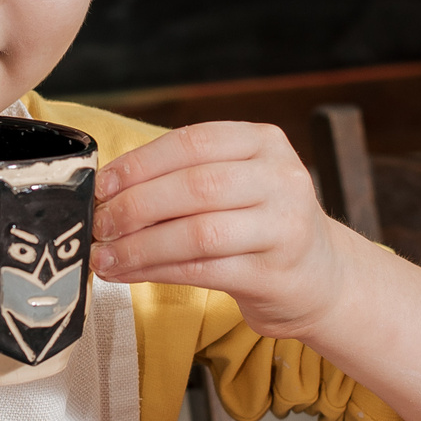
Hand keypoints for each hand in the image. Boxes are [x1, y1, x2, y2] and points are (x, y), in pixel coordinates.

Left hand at [92, 121, 349, 338]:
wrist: (321, 277)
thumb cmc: (261, 225)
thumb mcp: (238, 182)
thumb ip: (186, 176)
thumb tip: (108, 190)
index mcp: (264, 143)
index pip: (192, 142)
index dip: (140, 163)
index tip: (101, 185)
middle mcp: (281, 179)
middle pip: (194, 186)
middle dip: (135, 206)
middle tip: (98, 224)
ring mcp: (283, 227)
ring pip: (197, 233)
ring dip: (140, 246)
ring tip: (104, 256)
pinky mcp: (274, 274)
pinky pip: (203, 271)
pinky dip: (157, 272)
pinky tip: (128, 273)